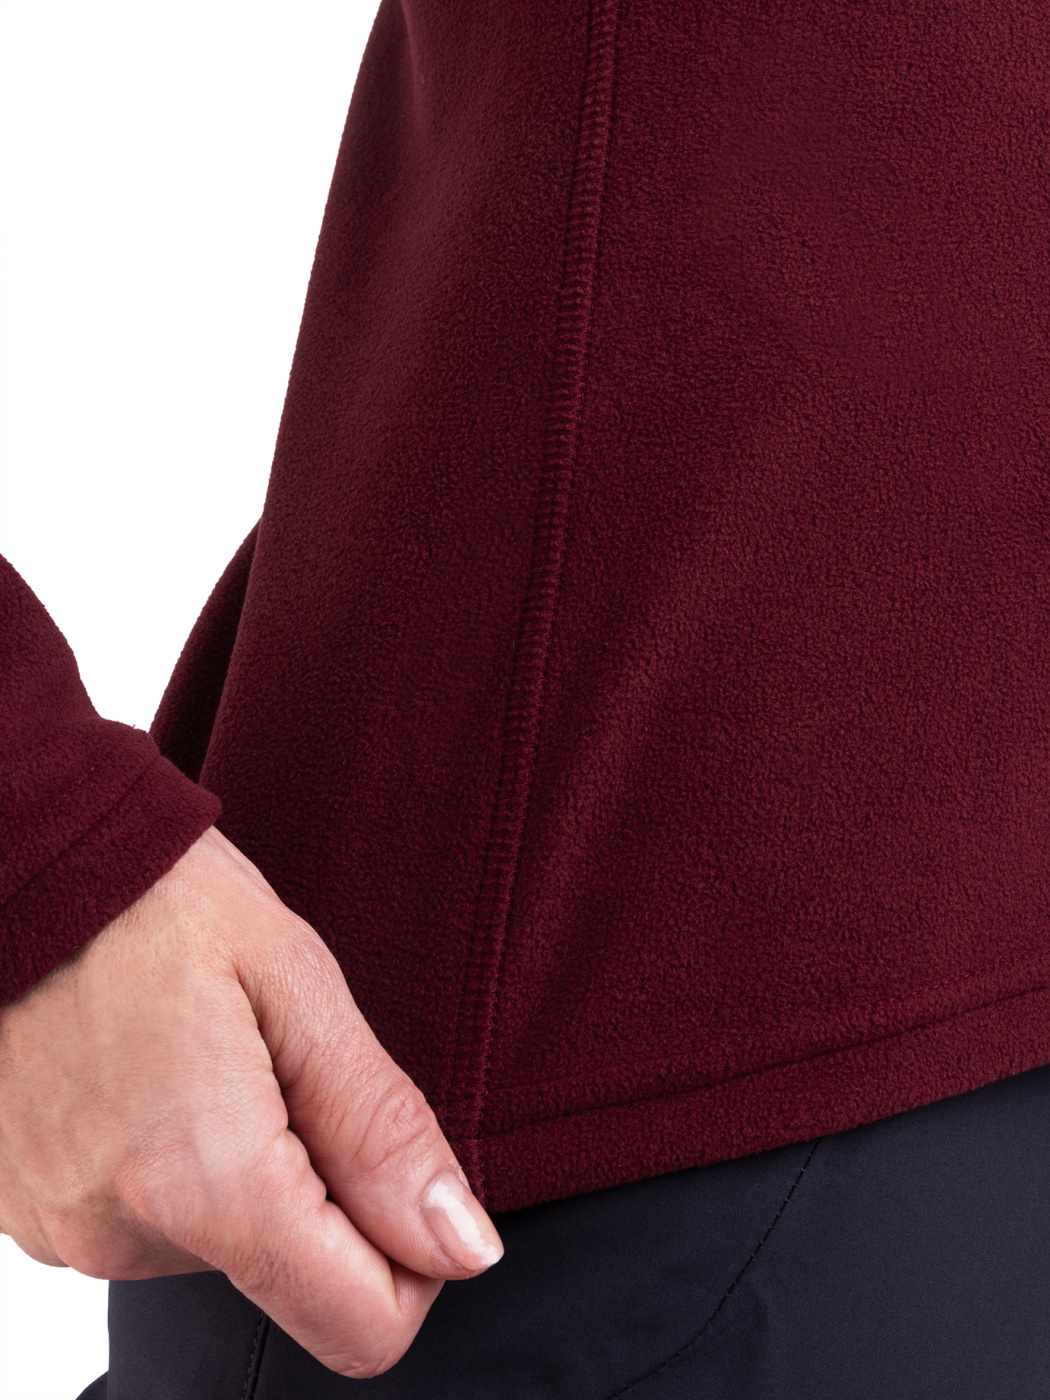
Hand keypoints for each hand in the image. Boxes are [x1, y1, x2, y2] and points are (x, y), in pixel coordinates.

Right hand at [0, 825, 501, 1377]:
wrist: (23, 857)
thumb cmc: (157, 898)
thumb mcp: (297, 986)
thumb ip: (380, 1131)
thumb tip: (463, 1250)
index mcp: (202, 1184)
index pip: (361, 1327)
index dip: (415, 1257)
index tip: (393, 1156)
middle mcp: (120, 1236)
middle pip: (294, 1278)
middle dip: (324, 1184)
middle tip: (280, 1058)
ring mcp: (64, 1229)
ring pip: (224, 1245)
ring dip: (250, 1163)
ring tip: (212, 1047)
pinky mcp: (32, 1210)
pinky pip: (152, 1220)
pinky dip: (182, 1160)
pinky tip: (162, 1067)